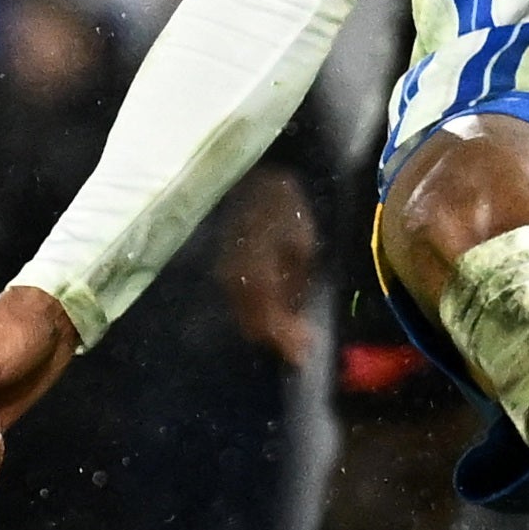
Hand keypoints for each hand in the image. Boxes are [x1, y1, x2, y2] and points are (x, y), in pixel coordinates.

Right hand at [215, 173, 322, 354]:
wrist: (256, 174)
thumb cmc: (286, 205)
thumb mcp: (302, 246)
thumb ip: (296, 285)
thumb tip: (297, 315)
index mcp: (254, 278)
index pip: (267, 324)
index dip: (287, 342)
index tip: (306, 355)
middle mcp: (232, 282)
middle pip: (252, 325)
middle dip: (278, 337)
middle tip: (302, 343)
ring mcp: (223, 273)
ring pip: (244, 314)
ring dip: (268, 324)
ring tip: (292, 327)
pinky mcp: (223, 264)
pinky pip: (239, 298)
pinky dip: (259, 308)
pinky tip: (276, 305)